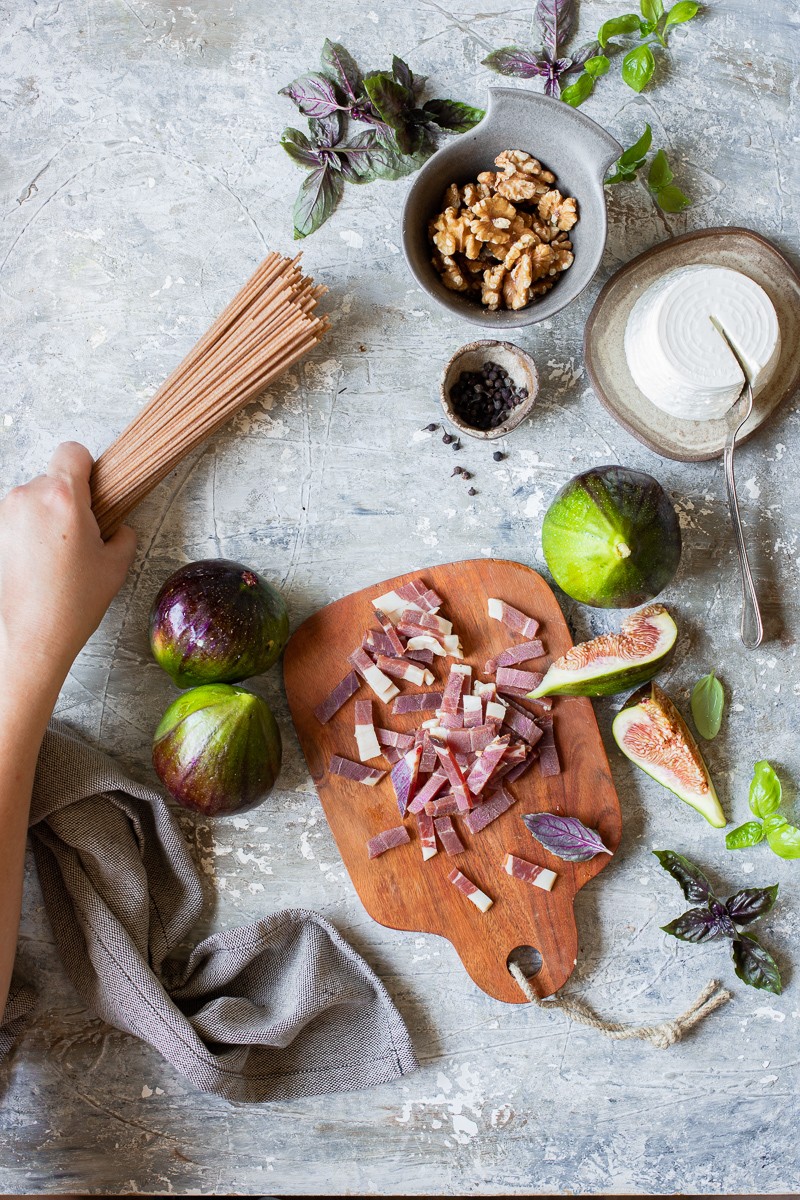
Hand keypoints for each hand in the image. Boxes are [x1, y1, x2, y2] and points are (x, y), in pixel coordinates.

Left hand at [0, 442, 136, 707]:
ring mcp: (5, 515)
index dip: (87, 467)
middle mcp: (27, 497)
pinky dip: (31, 533)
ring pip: (34, 499)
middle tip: (83, 535)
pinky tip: (41, 562)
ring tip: (60, 555)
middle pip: (53, 478)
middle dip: (69, 499)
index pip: (73, 451)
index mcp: (62, 497)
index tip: (94, 489)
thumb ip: (122, 534)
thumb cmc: (73, 603)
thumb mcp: (116, 565)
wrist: (33, 637)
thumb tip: (118, 527)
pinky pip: (19, 520)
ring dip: (48, 516)